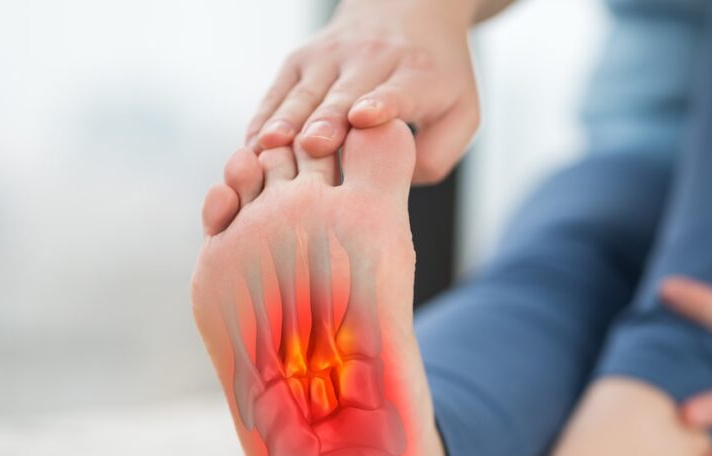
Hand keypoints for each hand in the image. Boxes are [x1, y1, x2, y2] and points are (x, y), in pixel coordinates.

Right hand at [246, 0, 479, 184]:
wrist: (408, 12)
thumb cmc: (435, 80)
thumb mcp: (461, 114)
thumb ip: (436, 155)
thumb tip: (392, 183)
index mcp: (417, 76)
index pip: (397, 92)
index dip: (382, 104)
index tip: (366, 116)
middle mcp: (372, 60)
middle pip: (344, 96)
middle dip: (327, 120)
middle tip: (314, 145)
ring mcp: (331, 57)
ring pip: (304, 94)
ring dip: (286, 120)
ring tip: (268, 146)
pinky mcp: (299, 60)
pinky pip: (277, 94)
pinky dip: (264, 119)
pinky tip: (251, 146)